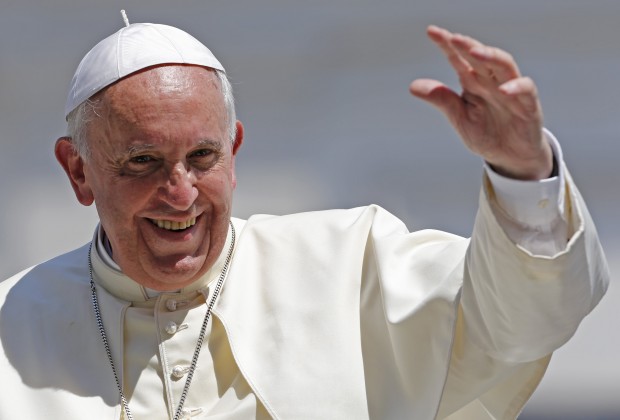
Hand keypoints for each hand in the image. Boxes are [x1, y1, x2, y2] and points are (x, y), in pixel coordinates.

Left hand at [410, 25, 552, 179]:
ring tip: (475, 51)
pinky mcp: (528, 104)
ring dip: (490, 56)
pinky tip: (504, 89)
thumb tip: (413, 86)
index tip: (431, 32)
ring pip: (504, 64)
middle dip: (467, 45)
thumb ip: (441, 100)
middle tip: (453, 38)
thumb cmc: (486, 133)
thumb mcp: (459, 118)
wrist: (510, 157)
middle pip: (481, 56)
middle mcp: (491, 81)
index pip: (459, 58)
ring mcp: (511, 90)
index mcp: (473, 82)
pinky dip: (516, 87)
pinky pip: (525, 89)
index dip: (447, 44)